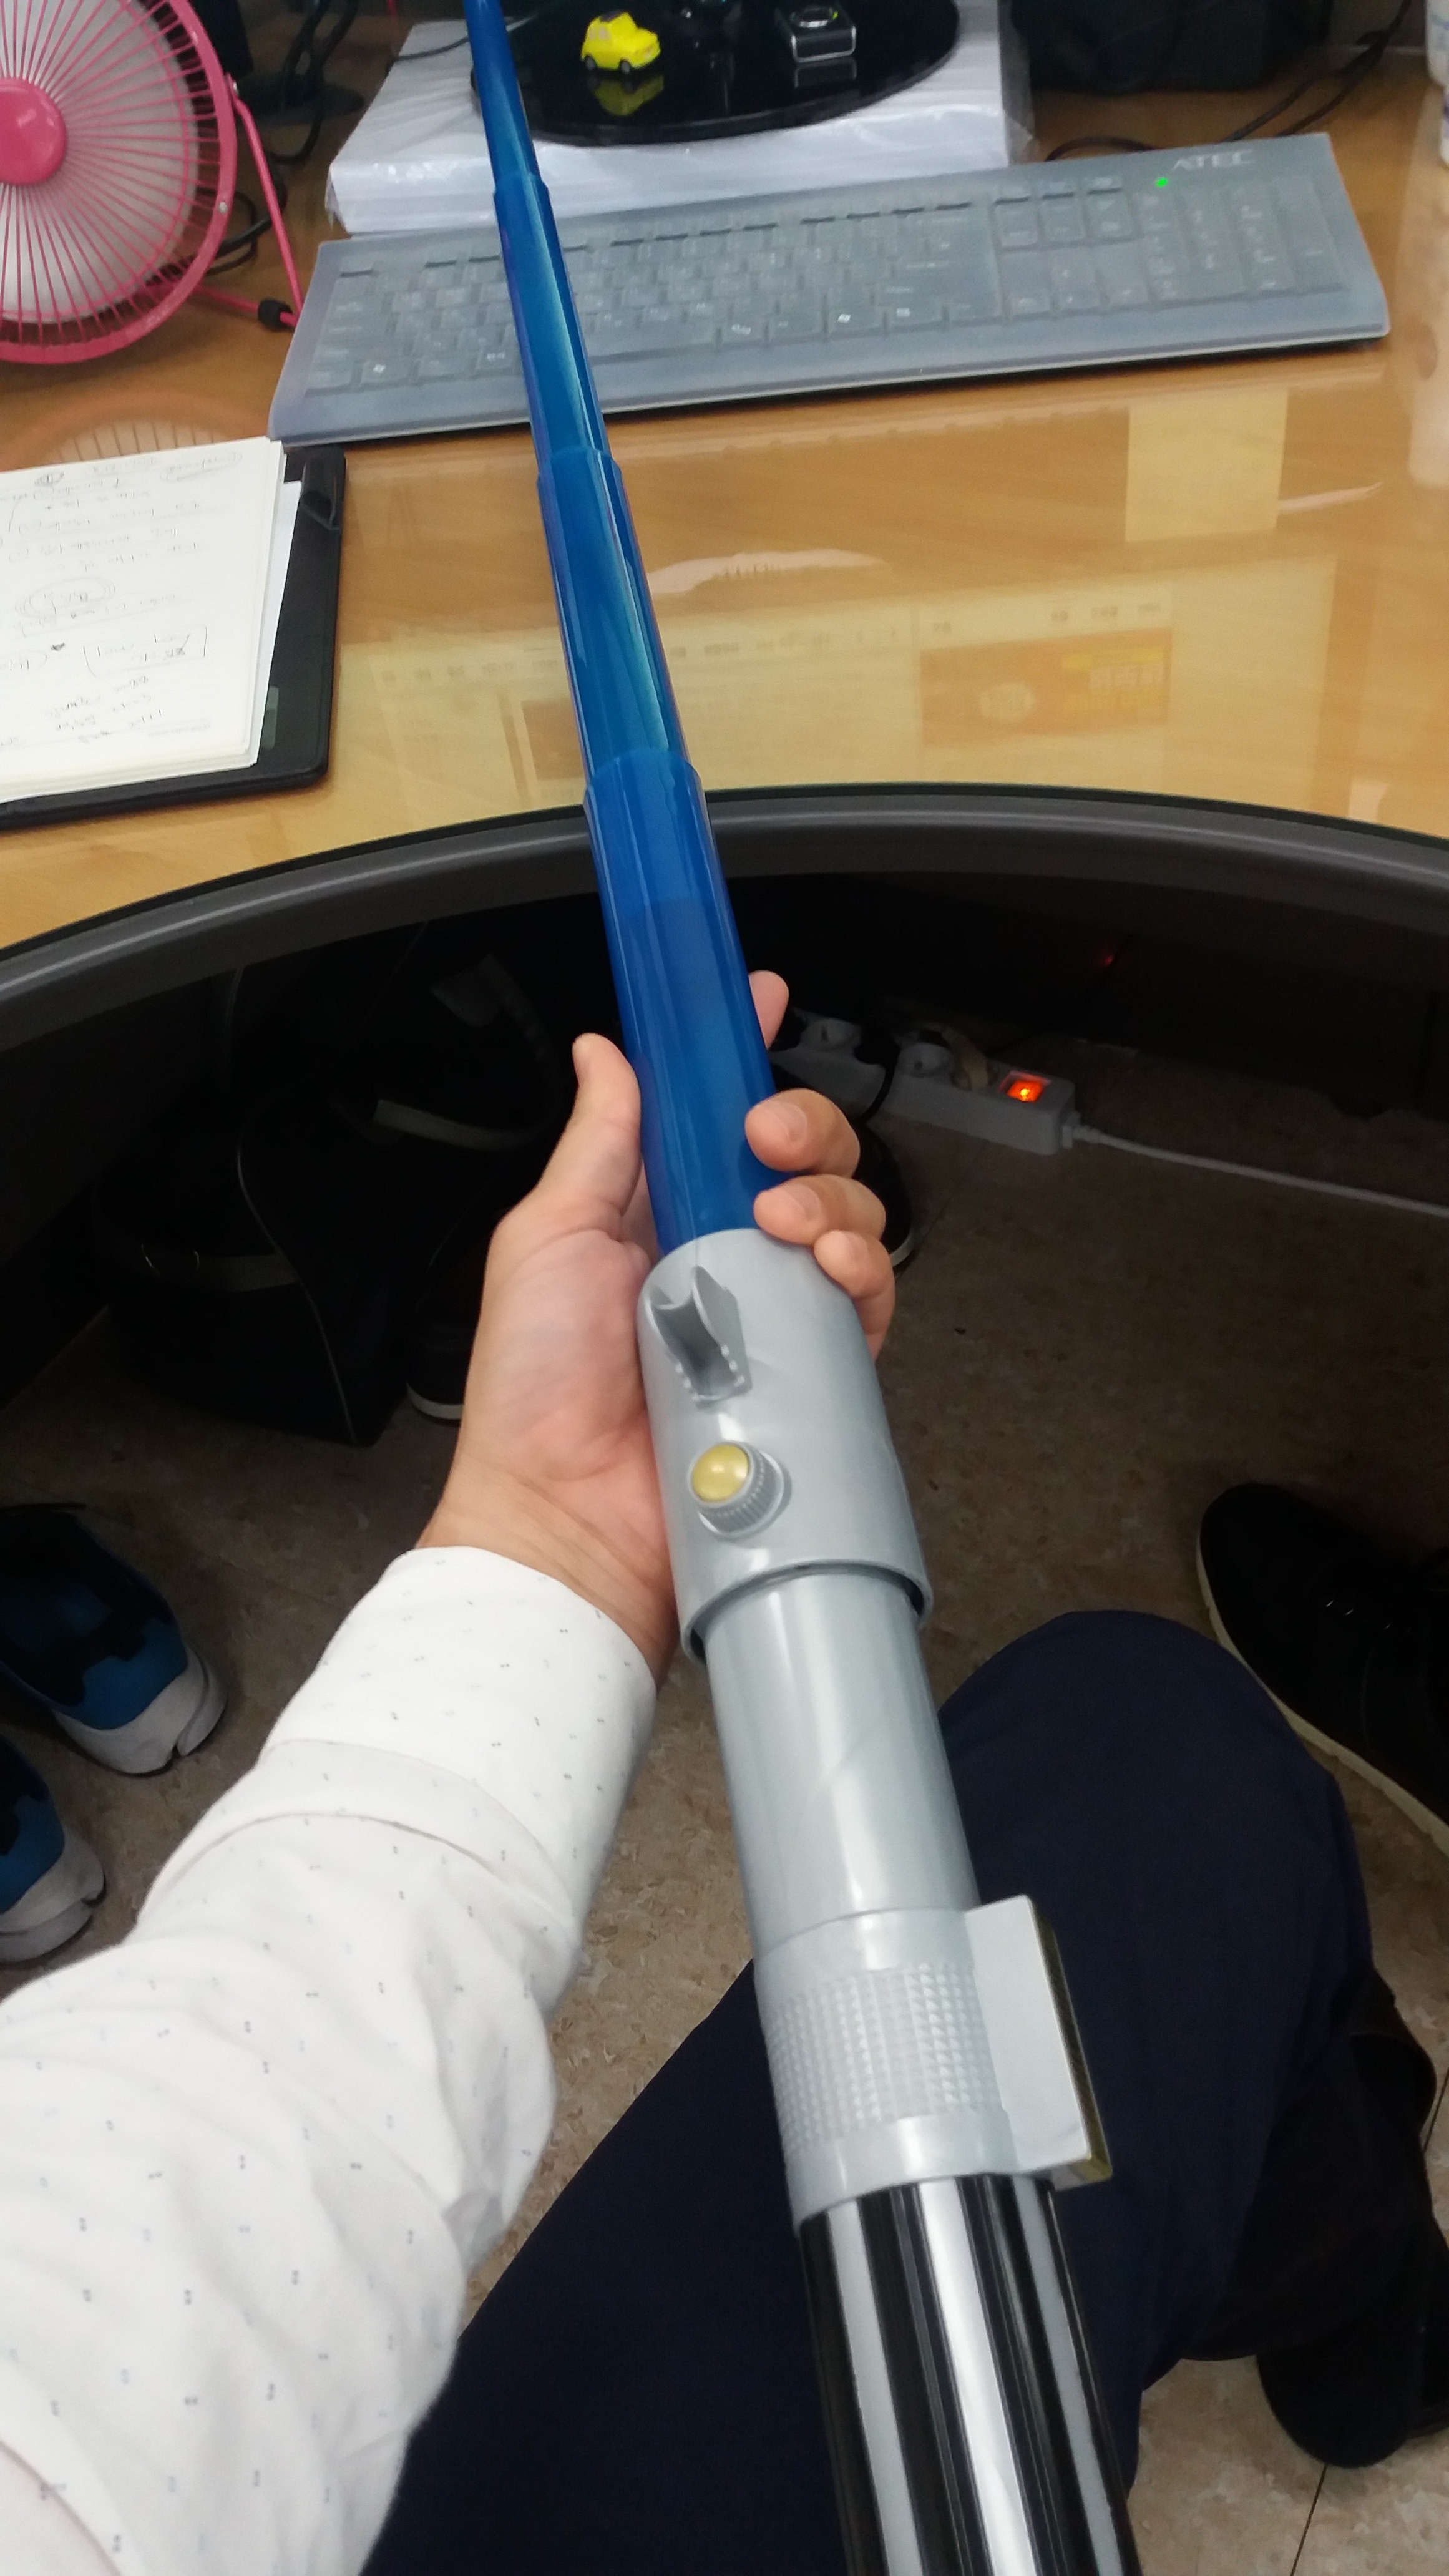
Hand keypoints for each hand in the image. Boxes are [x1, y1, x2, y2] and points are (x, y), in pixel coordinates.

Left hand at [420, 972, 894, 1675]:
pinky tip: (823, 1260)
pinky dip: (859, 1264)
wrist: (567, 1517)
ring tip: (778, 1218)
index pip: (708, 1116)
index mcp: (649, 1215)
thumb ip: (596, 1143)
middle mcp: (717, 1255)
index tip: (755, 1000)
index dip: (737, 1054)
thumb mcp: (546, 1238)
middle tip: (765, 1138)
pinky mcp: (808, 1371)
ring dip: (828, 1193)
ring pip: (845, 1214)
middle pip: (799, 1156)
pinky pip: (863, 1298)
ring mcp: (768, 1312)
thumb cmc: (534, 1394)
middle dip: (801, 1124)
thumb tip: (605, 1051)